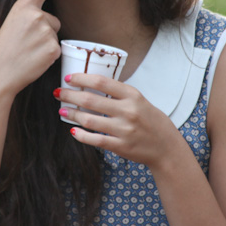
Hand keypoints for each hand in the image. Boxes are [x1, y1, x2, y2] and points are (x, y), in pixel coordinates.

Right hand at [0, 0, 80, 96]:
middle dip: (43, 31)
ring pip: (54, 35)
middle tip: (24, 43)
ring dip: (44, 44)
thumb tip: (49, 23)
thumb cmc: (3, 50)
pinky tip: (33, 60)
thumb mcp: (12, 23)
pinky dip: (47, 56)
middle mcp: (36, 15)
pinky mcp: (53, 48)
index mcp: (23, 6)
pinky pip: (56, 49)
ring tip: (27, 52)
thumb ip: (31, 16)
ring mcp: (45, 32)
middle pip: (53, 20)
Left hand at [56, 73, 184, 167]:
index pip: (102, 82)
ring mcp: (124, 130)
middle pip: (91, 100)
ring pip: (89, 120)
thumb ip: (120, 94)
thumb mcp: (140, 101)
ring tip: (63, 111)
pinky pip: (95, 140)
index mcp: (133, 95)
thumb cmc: (152, 121)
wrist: (166, 147)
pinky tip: (73, 130)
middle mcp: (128, 111)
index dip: (82, 78)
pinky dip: (81, 135)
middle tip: (59, 93)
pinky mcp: (120, 146)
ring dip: (72, 114)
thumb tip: (92, 85)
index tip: (69, 78)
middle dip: (70, 95)